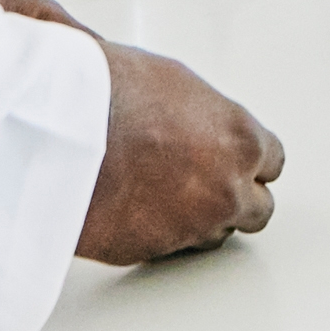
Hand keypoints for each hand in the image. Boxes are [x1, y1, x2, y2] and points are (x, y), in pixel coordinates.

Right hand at [74, 35, 283, 262]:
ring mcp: (192, 225)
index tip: (237, 159)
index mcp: (239, 138)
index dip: (251, 160)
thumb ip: (197, 108)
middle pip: (257, 208)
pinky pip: (169, 250)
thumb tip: (190, 109)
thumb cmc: (106, 96)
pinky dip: (159, 235)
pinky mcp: (153, 252)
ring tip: (168, 198)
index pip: (273, 160)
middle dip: (236, 198)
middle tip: (209, 185)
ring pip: (215, 235)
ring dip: (200, 221)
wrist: (56, 137)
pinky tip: (137, 211)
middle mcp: (225, 187)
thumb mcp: (166, 79)